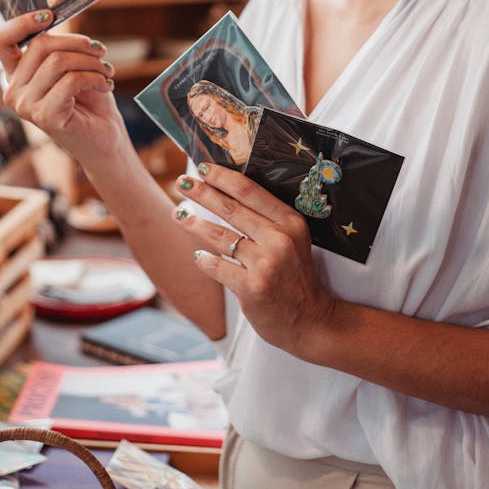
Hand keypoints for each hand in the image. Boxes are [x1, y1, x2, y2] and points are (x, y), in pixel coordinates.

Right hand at [0, 10, 127, 170]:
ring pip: (59, 61)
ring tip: (107, 72)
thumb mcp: (72, 66)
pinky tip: (106, 86)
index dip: (23, 22)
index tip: (50, 16)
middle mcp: (13, 90)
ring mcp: (25, 105)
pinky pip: (71, 80)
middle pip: (41, 45)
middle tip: (101, 52)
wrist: (106, 139)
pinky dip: (95, 78)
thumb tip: (53, 16)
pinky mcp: (44, 116)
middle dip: (78, 44)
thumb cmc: (91, 100)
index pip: (1, 39)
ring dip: (91, 62)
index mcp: (16, 74)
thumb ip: (58, 47)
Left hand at [173, 163, 336, 356]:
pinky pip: (218, 266)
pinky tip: (198, 255)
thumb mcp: (292, 241)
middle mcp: (279, 239)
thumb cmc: (295, 276)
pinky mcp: (252, 287)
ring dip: (195, 224)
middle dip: (202, 193)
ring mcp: (265, 264)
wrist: (310, 320)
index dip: (223, 177)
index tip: (203, 168)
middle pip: (231, 209)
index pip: (250, 191)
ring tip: (179, 215)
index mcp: (291, 222)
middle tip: (181, 183)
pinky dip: (205, 260)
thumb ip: (267, 220)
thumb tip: (226, 194)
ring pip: (220, 236)